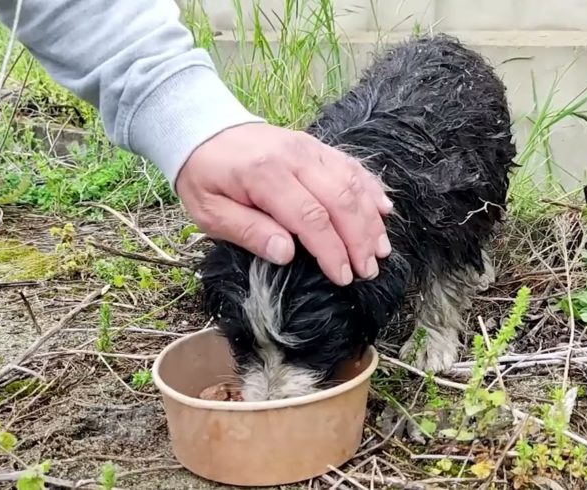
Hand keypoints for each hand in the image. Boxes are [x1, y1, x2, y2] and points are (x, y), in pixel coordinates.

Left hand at [176, 122, 392, 285]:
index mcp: (265, 175)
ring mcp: (309, 148)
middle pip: (340, 200)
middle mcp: (294, 157)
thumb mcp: (210, 212)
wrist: (203, 131)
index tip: (343, 277)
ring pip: (352, 183)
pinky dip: (370, 188)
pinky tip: (383, 210)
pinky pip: (351, 166)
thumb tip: (286, 254)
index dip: (331, 251)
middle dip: (359, 239)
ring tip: (381, 249)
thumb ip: (248, 231)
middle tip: (368, 270)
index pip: (310, 218)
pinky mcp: (316, 145)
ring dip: (370, 219)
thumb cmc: (205, 177)